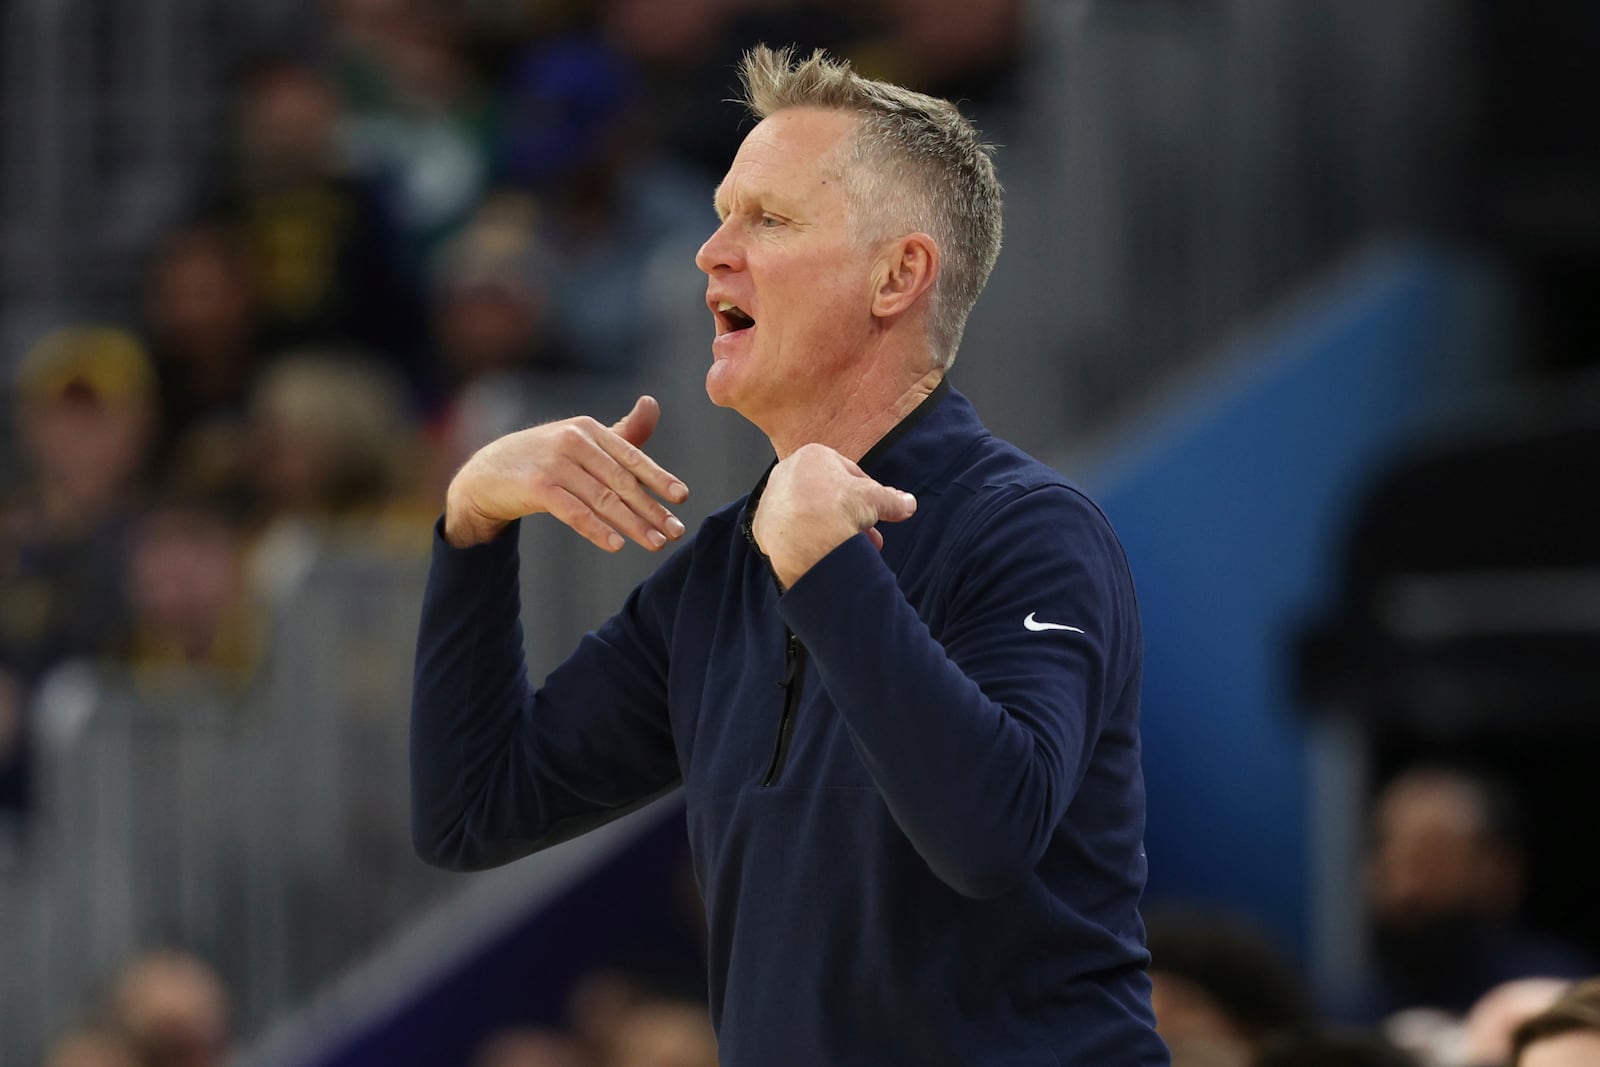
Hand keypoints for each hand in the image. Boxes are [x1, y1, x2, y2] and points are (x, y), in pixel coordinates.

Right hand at [444, 395, 688, 550]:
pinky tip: (616, 544)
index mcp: (589, 429)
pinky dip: (597, 529)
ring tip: (655, 543)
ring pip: (602, 499)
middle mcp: (573, 441)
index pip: (631, 457)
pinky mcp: (536, 487)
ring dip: (632, 524)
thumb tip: (653, 404)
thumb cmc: (545, 459)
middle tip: (676, 531)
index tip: (681, 498)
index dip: (659, 477)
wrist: (488, 474)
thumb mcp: (582, 443)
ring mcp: (554, 463)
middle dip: (651, 509)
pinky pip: (574, 512)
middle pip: (621, 481)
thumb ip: (620, 434)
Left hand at [751, 443, 916, 588]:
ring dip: (828, 529)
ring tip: (849, 549)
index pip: (846, 472)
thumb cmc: (837, 510)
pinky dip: (804, 541)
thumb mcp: (875, 500)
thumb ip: (893, 499)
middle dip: (848, 516)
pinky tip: (820, 554)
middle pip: (824, 495)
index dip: (865, 493)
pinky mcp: (761, 526)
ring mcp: (771, 500)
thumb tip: (908, 502)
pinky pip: (788, 532)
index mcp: (812, 456)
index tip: (874, 510)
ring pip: (806, 514)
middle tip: (865, 534)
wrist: (807, 540)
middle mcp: (786, 473)